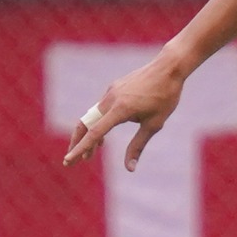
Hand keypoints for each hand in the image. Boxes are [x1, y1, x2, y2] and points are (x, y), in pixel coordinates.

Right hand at [62, 52, 186, 170]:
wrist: (168, 67)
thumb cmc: (165, 97)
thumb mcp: (154, 124)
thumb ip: (138, 146)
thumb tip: (129, 168)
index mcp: (120, 110)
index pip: (95, 133)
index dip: (81, 148)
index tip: (68, 160)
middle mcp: (110, 99)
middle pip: (85, 124)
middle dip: (77, 143)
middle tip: (72, 161)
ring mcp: (110, 92)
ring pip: (92, 116)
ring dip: (89, 135)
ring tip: (92, 153)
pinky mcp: (114, 88)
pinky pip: (101, 108)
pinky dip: (98, 122)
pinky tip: (104, 133)